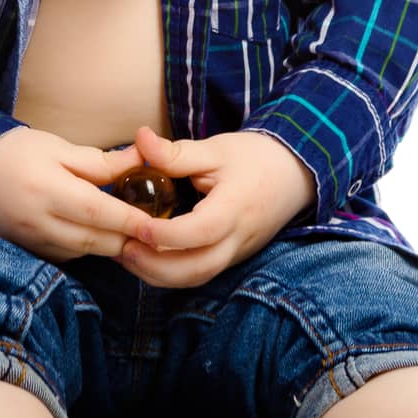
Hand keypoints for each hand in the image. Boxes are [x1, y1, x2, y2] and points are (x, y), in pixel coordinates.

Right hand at [0, 126, 166, 264]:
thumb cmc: (16, 152)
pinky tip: (101, 234)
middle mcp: (39, 222)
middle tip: (157, 229)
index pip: (98, 212)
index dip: (131, 221)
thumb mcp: (58, 147)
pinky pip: (68, 255)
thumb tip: (141, 163)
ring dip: (111, 244)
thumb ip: (101, 162)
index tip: (159, 223)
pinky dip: (88, 247)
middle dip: (128, 238)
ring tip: (134, 231)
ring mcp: (32, 241)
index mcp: (48, 190)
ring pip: (84, 252)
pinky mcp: (28, 251)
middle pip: (95, 240)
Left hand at [112, 124, 316, 288]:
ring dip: (160, 275)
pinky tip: (148, 257)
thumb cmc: (254, 157)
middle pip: (197, 269)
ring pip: (198, 278)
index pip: (200, 232)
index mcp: (235, 207)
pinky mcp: (233, 257)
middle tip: (122, 249)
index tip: (136, 225)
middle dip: (155, 267)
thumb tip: (139, 139)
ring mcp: (238, 252)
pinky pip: (202, 274)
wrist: (295, 173)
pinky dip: (172, 273)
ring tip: (128, 255)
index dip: (165, 235)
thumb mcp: (216, 149)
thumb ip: (176, 152)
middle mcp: (239, 238)